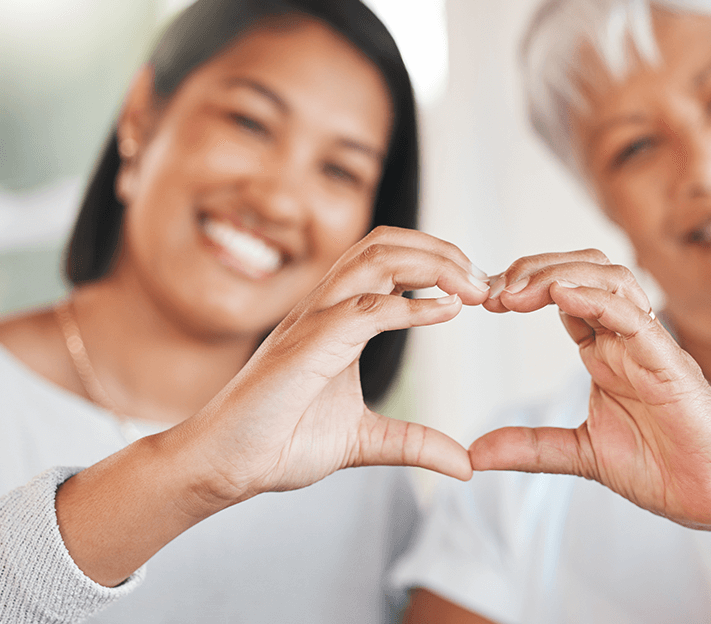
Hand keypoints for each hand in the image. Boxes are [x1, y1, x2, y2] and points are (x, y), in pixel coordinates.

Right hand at [185, 226, 489, 505]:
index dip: (438, 264)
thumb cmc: (279, 443)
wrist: (225, 466)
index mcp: (337, 319)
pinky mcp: (306, 346)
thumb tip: (466, 464)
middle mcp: (324, 308)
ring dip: (432, 265)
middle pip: (386, 244)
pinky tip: (447, 311)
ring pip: (374, 259)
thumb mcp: (366, 442)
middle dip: (442, 252)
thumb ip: (414, 443)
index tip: (480, 290)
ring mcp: (313, 321)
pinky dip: (412, 305)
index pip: (389, 262)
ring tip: (472, 288)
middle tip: (485, 282)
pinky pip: (364, 309)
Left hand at [474, 250, 710, 540]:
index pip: (563, 294)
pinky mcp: (669, 362)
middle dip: (535, 269)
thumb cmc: (663, 468)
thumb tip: (475, 453)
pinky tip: (561, 295)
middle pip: (583, 271)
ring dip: (559, 274)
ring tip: (517, 291)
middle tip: (492, 290)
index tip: (483, 300)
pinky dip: (597, 299)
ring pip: (609, 279)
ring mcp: (649, 345)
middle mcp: (626, 339)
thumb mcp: (579, 454)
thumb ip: (530, 447)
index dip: (523, 288)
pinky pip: (634, 316)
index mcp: (605, 352)